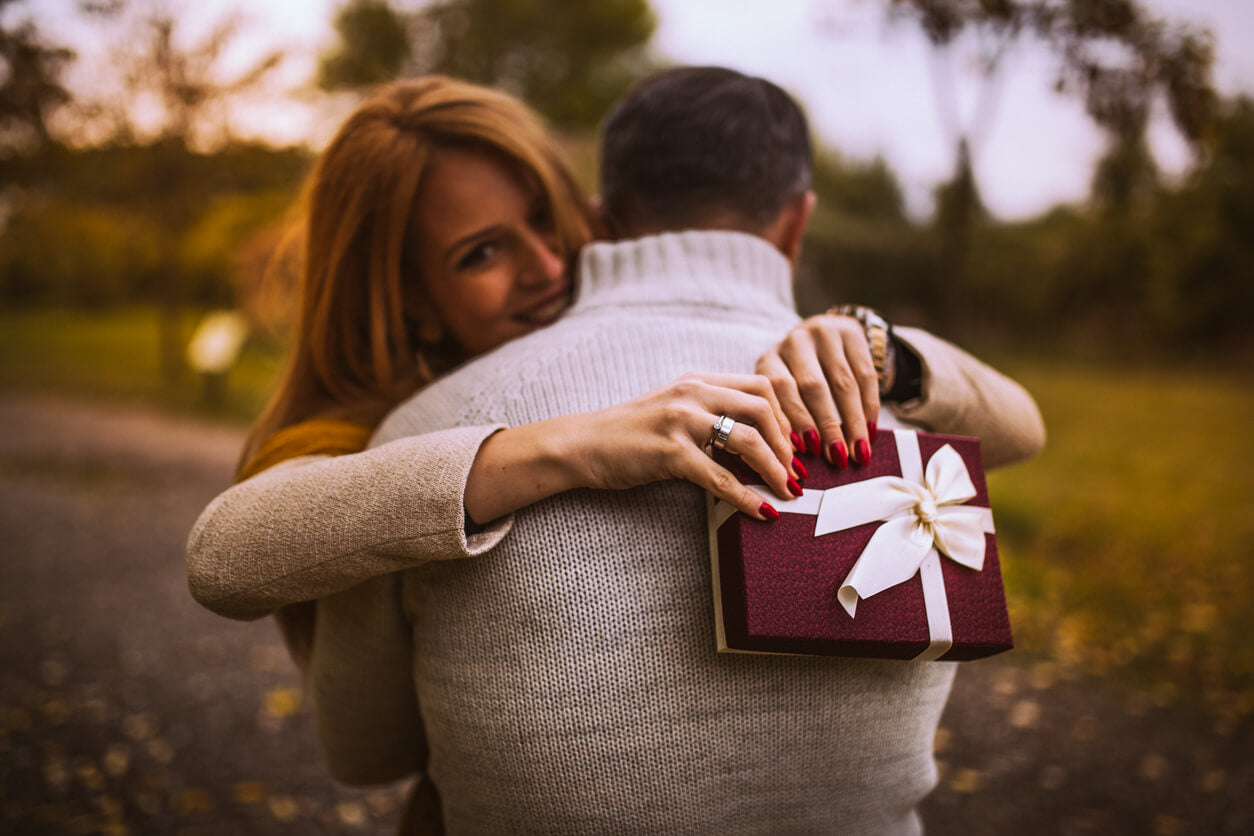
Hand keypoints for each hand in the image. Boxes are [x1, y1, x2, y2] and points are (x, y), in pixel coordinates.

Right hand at [571, 373, 804, 520]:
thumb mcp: (674, 413)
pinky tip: (761, 512)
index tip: (797, 446)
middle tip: (796, 471)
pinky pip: (720, 477)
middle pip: (763, 408)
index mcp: (698, 381)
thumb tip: (755, 446)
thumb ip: (710, 418)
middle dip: (788, 443)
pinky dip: (747, 496)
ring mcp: (681, 421)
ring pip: (747, 440)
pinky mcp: (670, 452)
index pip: (761, 387)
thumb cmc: (629, 435)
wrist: (582, 444)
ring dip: (775, 469)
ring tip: (787, 492)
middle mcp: (693, 394)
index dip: (787, 416)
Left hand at [755, 313, 879, 468]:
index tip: (806, 453)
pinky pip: (866, 374)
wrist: (823, 333)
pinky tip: (871, 431)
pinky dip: (870, 406)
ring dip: (852, 421)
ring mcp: (825, 333)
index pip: (780, 390)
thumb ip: (782, 418)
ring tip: (858, 451)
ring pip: (843, 382)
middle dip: (826, 426)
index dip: (794, 421)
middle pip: (812, 386)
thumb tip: (792, 464)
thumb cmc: (796, 376)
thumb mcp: (781, 390)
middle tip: (836, 458)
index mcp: (770, 359)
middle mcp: (794, 342)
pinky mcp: (852, 332)